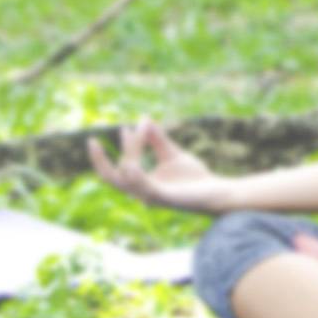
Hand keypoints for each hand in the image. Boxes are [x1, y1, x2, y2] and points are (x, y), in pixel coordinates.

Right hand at [88, 120, 231, 213]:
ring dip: (130, 152)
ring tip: (130, 133)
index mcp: (142, 185)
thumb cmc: (194, 178)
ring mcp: (150, 197)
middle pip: (113, 176)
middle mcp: (141, 193)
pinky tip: (132, 164)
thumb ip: (158, 139)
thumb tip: (144, 119)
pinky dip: (135, 177)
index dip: (124, 146)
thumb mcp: (172, 154)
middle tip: (102, 137)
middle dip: (101, 159)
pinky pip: (143, 188)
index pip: (122, 166)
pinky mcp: (163, 198)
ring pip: (127, 177)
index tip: (127, 127)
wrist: (216, 191)